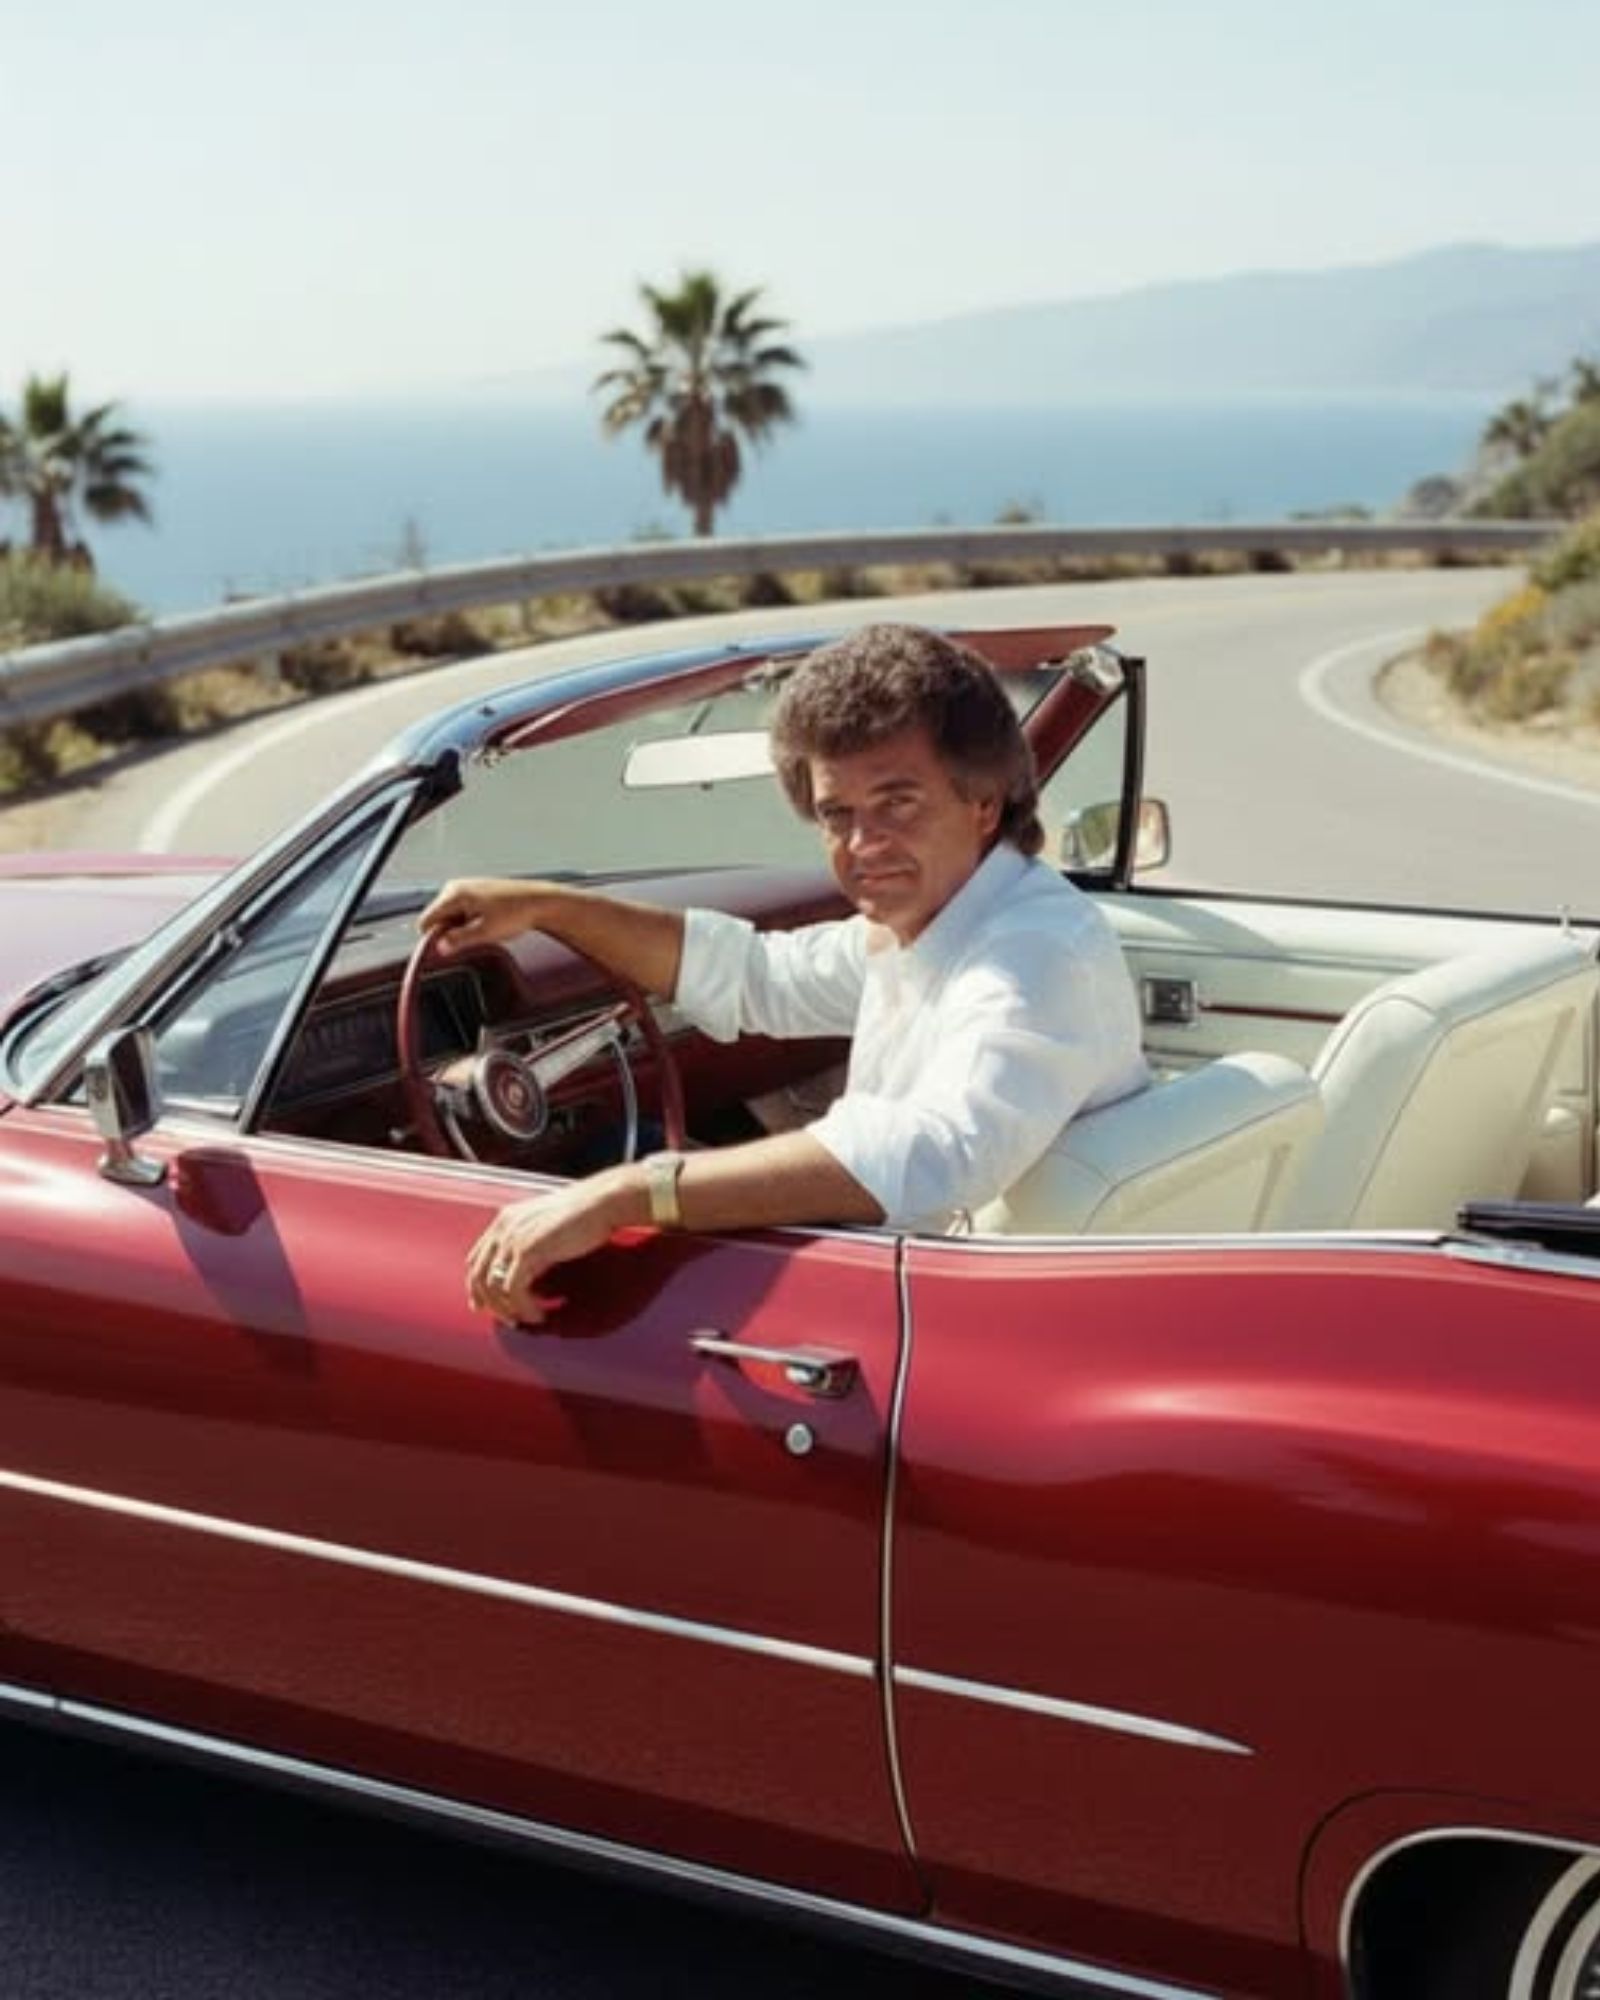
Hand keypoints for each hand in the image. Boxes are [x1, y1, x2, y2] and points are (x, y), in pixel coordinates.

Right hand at [418, 878, 537, 957]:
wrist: (539, 902)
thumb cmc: (517, 912)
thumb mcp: (485, 932)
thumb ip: (459, 940)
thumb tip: (439, 947)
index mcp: (454, 894)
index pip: (426, 921)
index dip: (434, 939)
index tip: (449, 950)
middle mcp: (456, 887)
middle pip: (437, 919)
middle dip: (450, 933)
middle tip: (474, 939)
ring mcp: (465, 888)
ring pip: (450, 917)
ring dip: (462, 929)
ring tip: (485, 931)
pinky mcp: (475, 892)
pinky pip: (462, 913)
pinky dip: (470, 922)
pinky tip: (488, 924)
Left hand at [468, 1171, 641, 1321]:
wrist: (602, 1203)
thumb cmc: (583, 1215)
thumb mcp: (546, 1228)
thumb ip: (530, 1244)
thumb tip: (525, 1273)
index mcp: (505, 1220)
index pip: (476, 1258)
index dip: (477, 1286)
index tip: (485, 1306)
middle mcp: (503, 1228)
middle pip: (478, 1275)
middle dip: (489, 1303)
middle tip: (508, 1319)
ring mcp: (513, 1239)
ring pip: (493, 1287)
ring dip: (508, 1309)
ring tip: (526, 1318)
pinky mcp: (528, 1251)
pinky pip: (514, 1290)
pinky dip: (524, 1307)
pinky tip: (539, 1313)